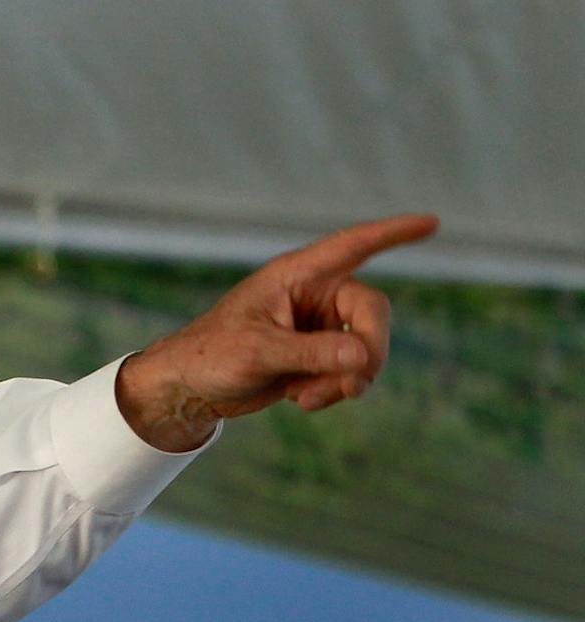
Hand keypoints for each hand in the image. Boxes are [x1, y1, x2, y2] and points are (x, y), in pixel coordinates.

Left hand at [113, 213, 440, 451]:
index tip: (432, 222)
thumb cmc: (211, 355)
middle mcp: (312, 295)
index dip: (393, 233)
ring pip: (366, 347)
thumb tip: (363, 356)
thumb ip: (311, 352)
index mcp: (295, 276)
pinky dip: (334, 389)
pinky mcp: (316, 355)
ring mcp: (317, 326)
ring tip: (308, 399)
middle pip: (373, 313)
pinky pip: (350, 371)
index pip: (352, 246)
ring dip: (348, 379)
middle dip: (369, 351)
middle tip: (354, 385)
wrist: (188, 388)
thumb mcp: (258, 353)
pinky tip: (300, 400)